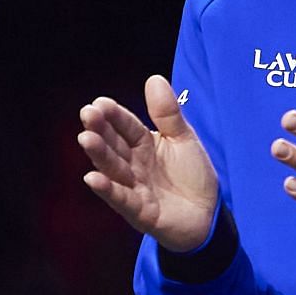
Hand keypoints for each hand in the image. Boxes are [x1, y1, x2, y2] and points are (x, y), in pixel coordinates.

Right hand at [79, 74, 218, 251]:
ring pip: (114, 169)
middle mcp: (134, 165)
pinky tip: (93, 178)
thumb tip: (154, 78)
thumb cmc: (192, 176)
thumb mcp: (184, 139)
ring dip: (100, 155)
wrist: (209, 215)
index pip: (127, 127)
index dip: (115, 115)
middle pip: (115, 145)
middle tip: (88, 114)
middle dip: (101, 130)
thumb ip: (168, 114)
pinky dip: (108, 190)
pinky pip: (122, 200)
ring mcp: (135, 188)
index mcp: (144, 145)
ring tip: (86, 139)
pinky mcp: (140, 213)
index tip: (100, 102)